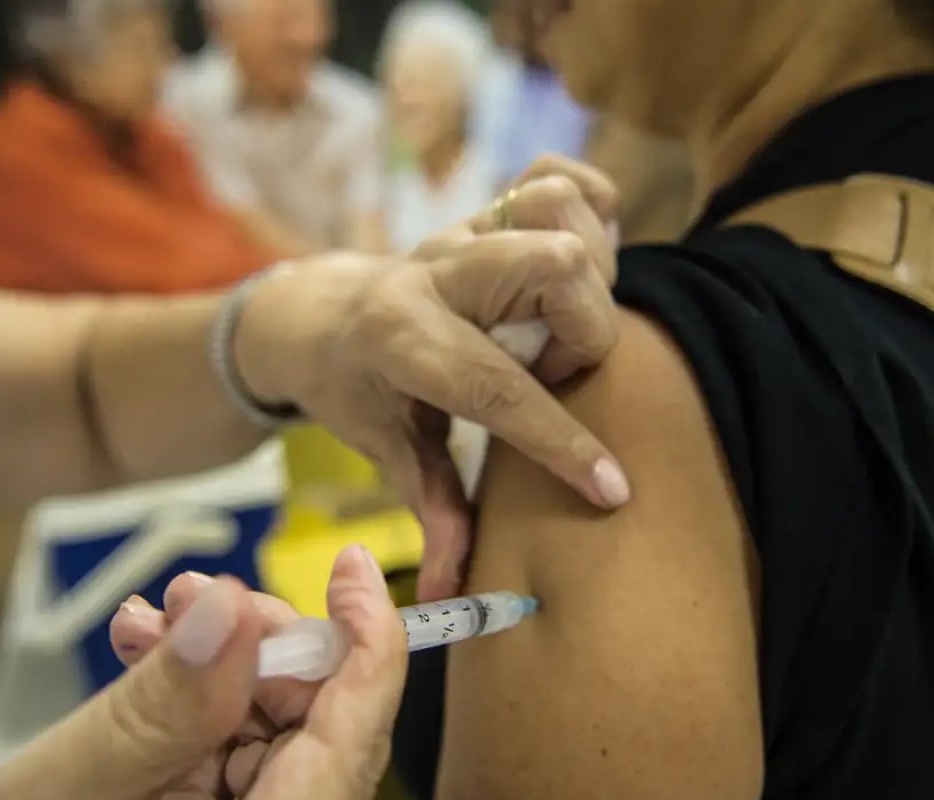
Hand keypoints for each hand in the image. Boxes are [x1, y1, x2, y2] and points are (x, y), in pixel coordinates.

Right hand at [108, 546, 404, 798]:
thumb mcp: (76, 785)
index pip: (353, 742)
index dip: (367, 646)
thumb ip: (160, 705)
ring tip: (153, 621)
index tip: (352, 570)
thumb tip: (229, 611)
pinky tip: (147, 649)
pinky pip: (225, 737)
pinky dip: (190, 687)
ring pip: (268, 718)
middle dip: (259, 639)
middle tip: (198, 596)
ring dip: (214, 653)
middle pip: (314, 718)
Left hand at [234, 156, 625, 600]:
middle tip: (557, 373)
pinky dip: (589, 210)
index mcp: (401, 340)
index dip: (558, 440)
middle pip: (551, 266)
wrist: (322, 315)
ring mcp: (463, 232)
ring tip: (560, 327)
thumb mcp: (383, 447)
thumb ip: (431, 508)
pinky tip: (578, 265)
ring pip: (558, 213)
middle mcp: (436, 273)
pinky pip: (554, 178)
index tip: (611, 487)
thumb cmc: (355, 388)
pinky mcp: (486, 211)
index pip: (492, 386)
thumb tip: (457, 592)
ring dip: (587, 275)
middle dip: (584, 331)